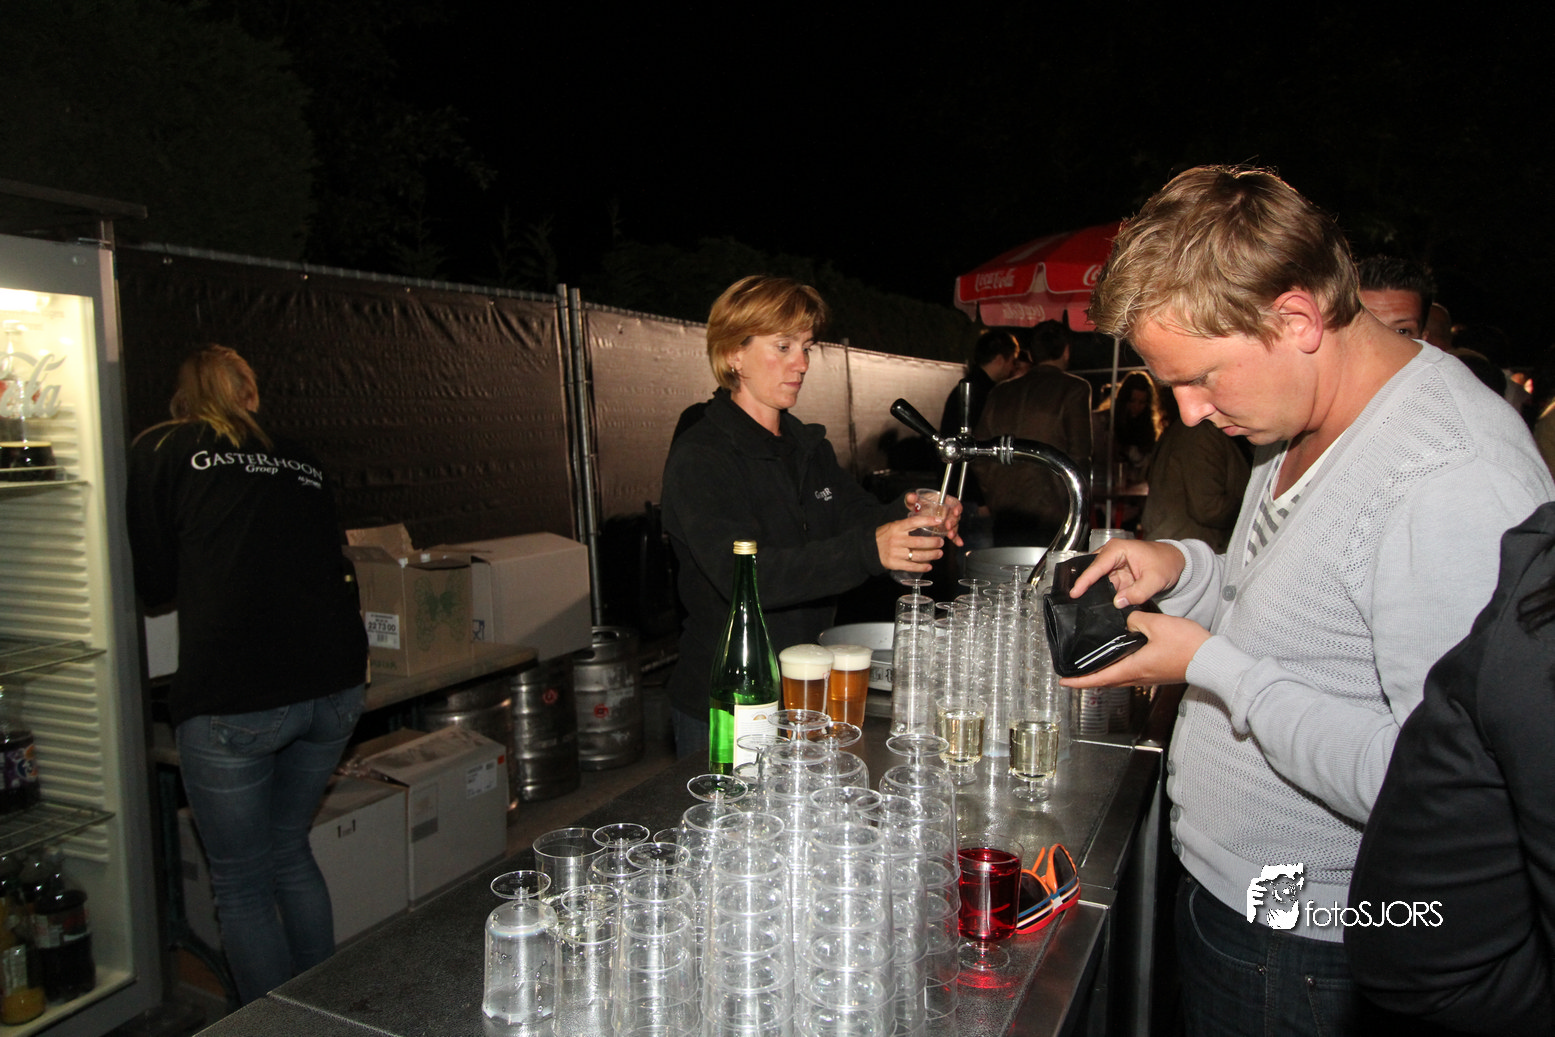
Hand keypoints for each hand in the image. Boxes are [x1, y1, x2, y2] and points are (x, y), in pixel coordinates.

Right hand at [876, 513, 943, 571]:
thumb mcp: (893, 526)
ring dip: (931, 555)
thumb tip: (926, 523)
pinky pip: (911, 566)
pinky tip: (929, 566)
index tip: (939, 521)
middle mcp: (897, 540)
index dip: (927, 521)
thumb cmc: (885, 536)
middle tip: (941, 542)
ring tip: (939, 553)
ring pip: (917, 555)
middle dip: (933, 542)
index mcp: (897, 528)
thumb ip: (907, 525)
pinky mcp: (894, 563)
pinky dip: (922, 567)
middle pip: (919, 541)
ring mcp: (895, 553)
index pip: (914, 522)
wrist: (869, 548)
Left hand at [903, 491, 964, 547]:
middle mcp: (947, 511)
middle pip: (955, 515)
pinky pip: (953, 534)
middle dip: (953, 521)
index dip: (957, 507)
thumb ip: (912, 498)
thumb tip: (911, 497)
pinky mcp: (947, 529)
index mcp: (943, 501)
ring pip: (954, 525)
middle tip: (948, 525)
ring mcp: (947, 520)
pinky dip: (956, 539)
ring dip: (954, 531)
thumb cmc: (919, 504)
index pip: (953, 502)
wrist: (918, 512)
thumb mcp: (914, 500)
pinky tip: (959, 543)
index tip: (955, 511)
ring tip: (950, 535)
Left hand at [1059, 610, 1209, 687]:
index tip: (1064, 681)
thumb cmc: (1188, 646)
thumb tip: (1124, 617)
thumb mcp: (1156, 625)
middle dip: (1088, 679)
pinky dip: (1119, 669)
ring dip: (1104, 675)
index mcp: (1134, 667)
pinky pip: (1132, 674)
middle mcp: (1140, 677)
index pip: (1099, 678)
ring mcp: (1150, 677)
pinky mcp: (1158, 673)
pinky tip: (1121, 659)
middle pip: (1107, 681)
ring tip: (1092, 667)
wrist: (1212, 659)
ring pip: (1120, 679)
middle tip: (1074, 675)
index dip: (1079, 681)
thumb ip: (1135, 619)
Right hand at [1069, 538, 1186, 607]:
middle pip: (1093, 572)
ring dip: (1095, 592)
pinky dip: (1103, 595)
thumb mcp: (1155, 580)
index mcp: (1118, 549)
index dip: (1084, 580)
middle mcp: (1112, 554)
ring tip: (1084, 605)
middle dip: (1084, 586)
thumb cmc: (1167, 563)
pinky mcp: (1117, 575)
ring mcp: (1113, 565)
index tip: (1074, 593)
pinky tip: (1098, 605)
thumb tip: (1118, 603)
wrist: (1177, 562)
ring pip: (1098, 581)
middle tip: (1075, 602)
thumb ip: (1137, 593)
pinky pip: (1106, 586)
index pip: (1097, 566)